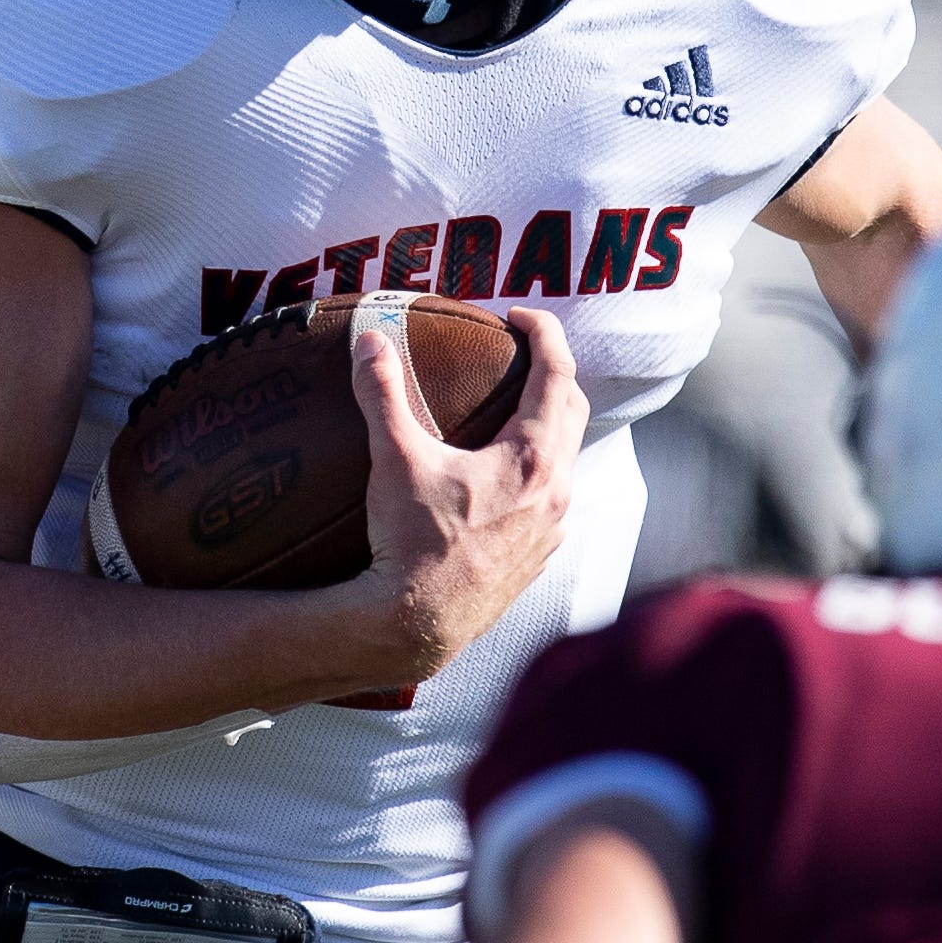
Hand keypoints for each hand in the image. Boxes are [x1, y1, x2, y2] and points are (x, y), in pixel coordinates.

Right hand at [328, 306, 586, 690]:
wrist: (419, 627)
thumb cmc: (411, 545)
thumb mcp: (394, 461)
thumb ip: (382, 394)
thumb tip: (368, 339)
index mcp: (534, 457)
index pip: (558, 372)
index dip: (544, 333)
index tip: (517, 315)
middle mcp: (558, 490)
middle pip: (573, 409)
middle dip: (552, 371)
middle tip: (521, 351)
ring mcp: (554, 527)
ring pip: (568, 457)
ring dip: (551, 423)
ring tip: (516, 407)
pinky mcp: (541, 556)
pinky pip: (555, 498)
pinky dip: (541, 470)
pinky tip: (507, 476)